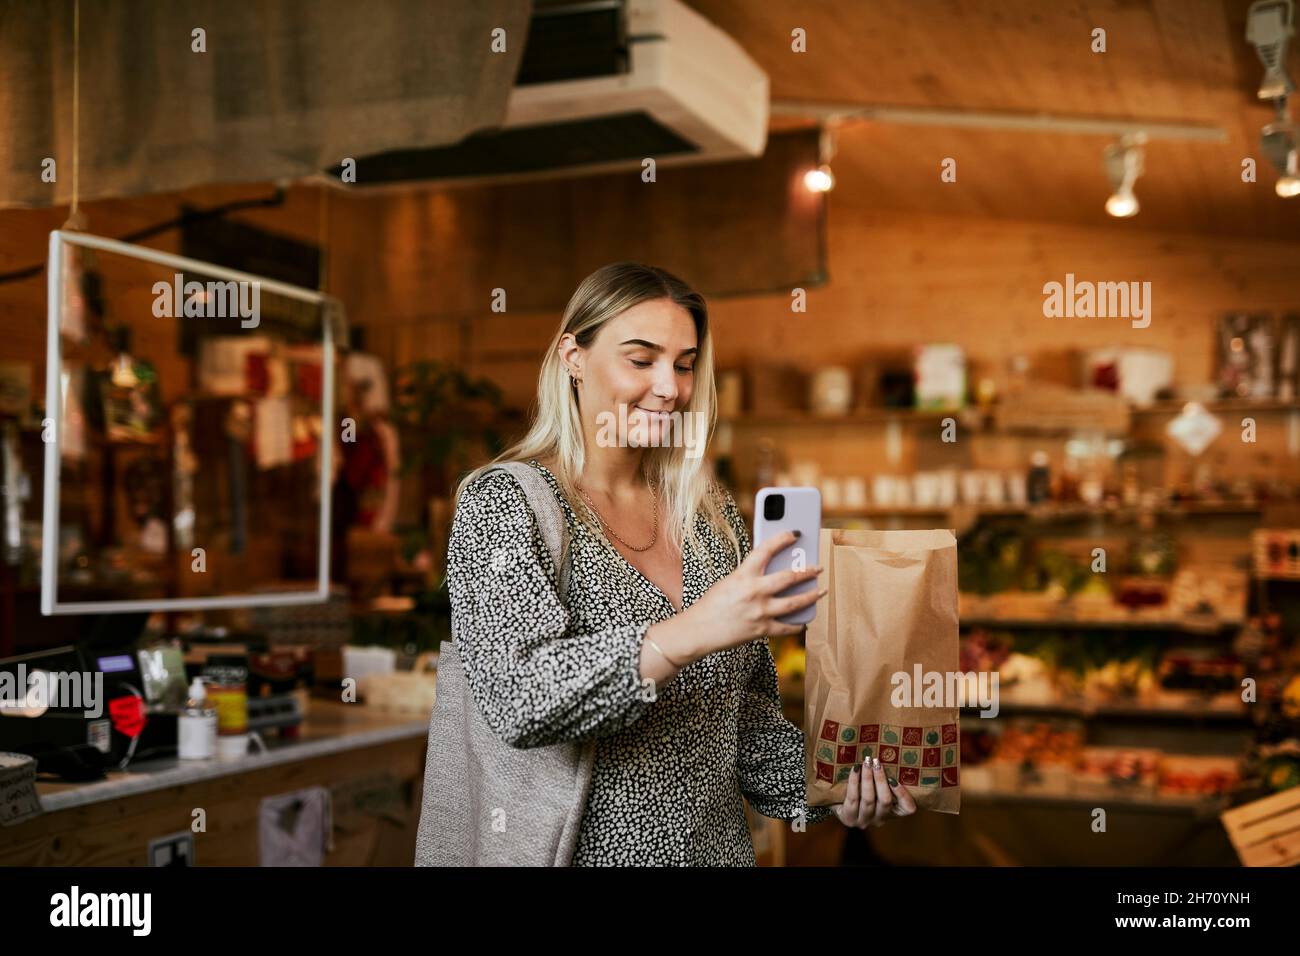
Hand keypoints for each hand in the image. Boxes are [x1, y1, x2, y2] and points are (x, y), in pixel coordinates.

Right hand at [677, 530, 824, 656]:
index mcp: (742, 575)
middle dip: (807, 571)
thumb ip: (750, 576)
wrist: (698, 631)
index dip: (783, 538)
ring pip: (795, 602)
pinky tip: (804, 621)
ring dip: (812, 596)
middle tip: (818, 567)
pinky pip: (787, 627)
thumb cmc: (711, 604)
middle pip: (789, 577)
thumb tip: (777, 571)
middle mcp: (754, 592)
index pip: (766, 549)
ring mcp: (760, 612)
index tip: (796, 533)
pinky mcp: (762, 630)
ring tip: (821, 591)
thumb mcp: (729, 582)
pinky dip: (797, 624)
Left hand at [833, 757, 917, 827]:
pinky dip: (854, 782)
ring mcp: (864, 821)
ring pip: (869, 799)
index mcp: (892, 812)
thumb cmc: (860, 790)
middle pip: (885, 801)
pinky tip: (855, 769)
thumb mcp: (876, 787)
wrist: (837, 803)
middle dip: (881, 779)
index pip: (908, 808)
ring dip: (868, 778)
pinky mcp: (849, 818)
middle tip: (876, 762)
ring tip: (866, 763)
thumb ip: (884, 777)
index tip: (894, 778)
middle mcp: (880, 819)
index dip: (904, 795)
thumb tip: (887, 753)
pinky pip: (853, 798)